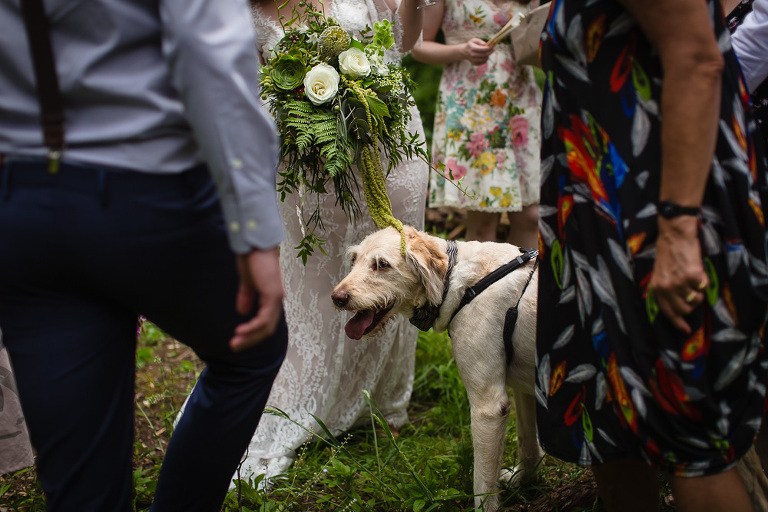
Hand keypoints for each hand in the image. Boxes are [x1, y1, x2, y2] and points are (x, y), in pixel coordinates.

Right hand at [230, 247, 284, 351]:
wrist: (254, 244)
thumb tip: (242, 312)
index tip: (237, 339)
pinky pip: (264, 318)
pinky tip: (240, 330)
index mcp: (271, 296)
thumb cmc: (251, 259)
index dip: (252, 333)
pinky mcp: (272, 295)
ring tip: (235, 343)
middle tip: (234, 347)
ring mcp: (276, 297)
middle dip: (251, 340)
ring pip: (267, 326)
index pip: (265, 322)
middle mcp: (277, 299)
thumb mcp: (247, 281)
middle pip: (267, 328)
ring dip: (250, 337)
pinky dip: (253, 327)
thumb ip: (246, 296)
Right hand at [462, 38, 493, 65]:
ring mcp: (474, 60)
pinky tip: (485, 55)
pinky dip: (486, 58)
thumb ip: (480, 41)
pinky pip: (483, 62)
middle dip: (491, 51)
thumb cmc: (471, 45)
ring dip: (488, 55)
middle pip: (485, 54)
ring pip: (485, 59)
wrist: (464, 52)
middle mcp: (473, 55)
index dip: (490, 47)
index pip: (483, 49)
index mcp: (473, 48)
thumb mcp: (474, 40)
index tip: (493, 45)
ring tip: (489, 51)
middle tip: (494, 48)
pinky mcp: (475, 64)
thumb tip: (485, 44)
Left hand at [649, 216, 707, 333]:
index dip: (677, 322)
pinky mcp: (693, 276)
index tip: (684, 329)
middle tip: (692, 292)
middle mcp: (667, 287)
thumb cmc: (668, 252)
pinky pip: (704, 288)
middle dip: (691, 304)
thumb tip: (677, 305)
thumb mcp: (659, 273)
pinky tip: (698, 272)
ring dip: (699, 292)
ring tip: (694, 279)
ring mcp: (680, 282)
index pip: (667, 311)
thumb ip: (665, 288)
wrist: (674, 235)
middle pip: (684, 309)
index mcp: (657, 287)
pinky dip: (705, 281)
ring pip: (696, 300)